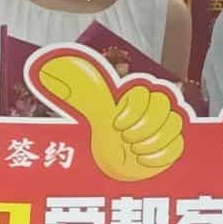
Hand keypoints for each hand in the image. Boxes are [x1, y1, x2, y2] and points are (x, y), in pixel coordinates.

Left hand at [34, 51, 186, 180]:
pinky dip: (160, 156)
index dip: (133, 110)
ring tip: (132, 150)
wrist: (102, 158)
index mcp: (136, 92)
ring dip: (150, 142)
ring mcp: (164, 126)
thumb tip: (45, 64)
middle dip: (143, 127)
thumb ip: (73, 83)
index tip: (116, 124)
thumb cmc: (92, 128)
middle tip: (124, 138)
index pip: (150, 92)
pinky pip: (178, 147)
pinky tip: (142, 159)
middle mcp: (154, 106)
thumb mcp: (83, 102)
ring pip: (174, 127)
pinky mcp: (169, 148)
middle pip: (166, 107)